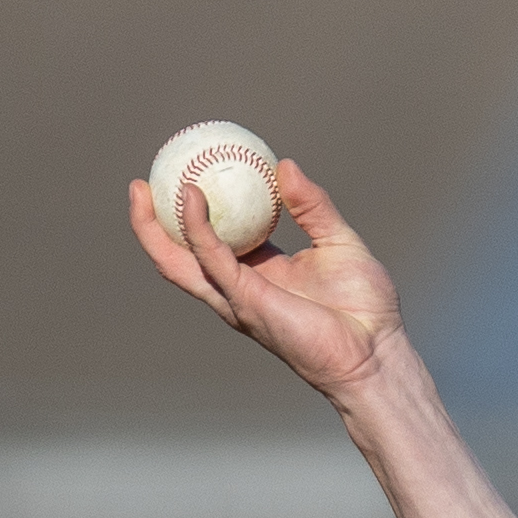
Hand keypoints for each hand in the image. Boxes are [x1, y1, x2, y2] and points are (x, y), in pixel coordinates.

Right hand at [124, 151, 404, 403]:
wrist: (376, 350)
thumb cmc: (364, 309)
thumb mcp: (338, 240)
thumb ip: (311, 205)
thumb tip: (284, 167)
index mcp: (259, 274)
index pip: (213, 243)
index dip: (192, 216)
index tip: (182, 177)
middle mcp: (240, 289)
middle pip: (179, 258)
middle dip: (151, 225)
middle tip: (142, 184)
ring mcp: (238, 298)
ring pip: (179, 264)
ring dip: (153, 229)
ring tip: (141, 190)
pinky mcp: (247, 302)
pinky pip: (212, 258)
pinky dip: (197, 228)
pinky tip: (192, 197)